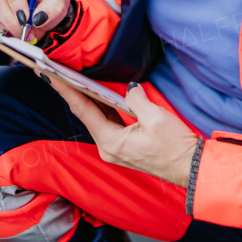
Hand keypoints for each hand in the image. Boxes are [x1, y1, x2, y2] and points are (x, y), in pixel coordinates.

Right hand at [0, 0, 70, 40]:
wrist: (41, 14)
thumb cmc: (47, 2)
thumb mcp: (58, 1)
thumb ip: (53, 7)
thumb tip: (38, 17)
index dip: (14, 0)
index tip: (25, 16)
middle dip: (12, 20)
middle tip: (27, 31)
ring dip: (8, 28)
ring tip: (25, 32)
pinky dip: (2, 31)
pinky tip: (14, 31)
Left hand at [51, 79, 200, 186]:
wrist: (190, 167)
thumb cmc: (175, 146)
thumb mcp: (156, 117)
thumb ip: (135, 99)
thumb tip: (129, 89)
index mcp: (111, 142)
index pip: (84, 111)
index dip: (67, 91)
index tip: (52, 76)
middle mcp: (108, 148)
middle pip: (87, 115)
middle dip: (73, 93)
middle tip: (57, 73)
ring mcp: (115, 149)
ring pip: (97, 119)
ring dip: (87, 100)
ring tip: (72, 81)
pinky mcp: (124, 147)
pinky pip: (108, 124)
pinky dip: (101, 109)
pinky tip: (97, 96)